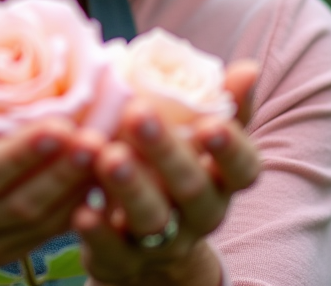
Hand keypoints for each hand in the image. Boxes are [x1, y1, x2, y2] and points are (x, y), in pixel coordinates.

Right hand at [0, 34, 103, 285]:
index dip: (21, 154)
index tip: (60, 125)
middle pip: (18, 203)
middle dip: (61, 171)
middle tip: (99, 138)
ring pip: (40, 222)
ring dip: (78, 189)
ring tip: (110, 152)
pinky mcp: (10, 252)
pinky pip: (51, 232)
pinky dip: (81, 205)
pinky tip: (105, 174)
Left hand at [72, 60, 260, 285]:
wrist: (150, 247)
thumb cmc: (174, 172)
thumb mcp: (200, 142)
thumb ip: (223, 106)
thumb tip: (248, 68)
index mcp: (222, 181)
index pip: (242, 169)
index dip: (229, 148)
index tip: (211, 123)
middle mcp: (199, 213)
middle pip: (191, 188)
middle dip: (166, 152)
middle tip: (138, 115)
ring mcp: (163, 241)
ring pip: (153, 219)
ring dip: (131, 187)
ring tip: (108, 156)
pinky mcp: (123, 261)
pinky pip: (114, 252)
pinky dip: (98, 233)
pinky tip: (82, 211)